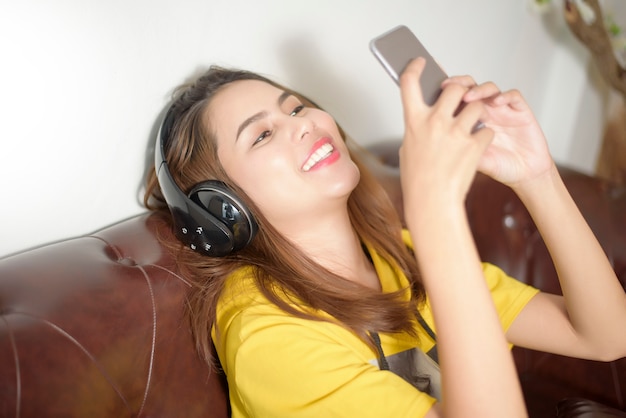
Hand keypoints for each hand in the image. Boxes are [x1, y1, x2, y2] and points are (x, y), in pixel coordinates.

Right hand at [398, 58, 493, 218]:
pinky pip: (486, 131)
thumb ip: (419, 128)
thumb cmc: (417, 180)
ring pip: (476, 106)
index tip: (420, 61)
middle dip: (461, 90)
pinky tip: (476, 148)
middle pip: (454, 88)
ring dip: (477, 113)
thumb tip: (426, 115)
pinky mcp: (475, 145)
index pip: (409, 82)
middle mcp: (435, 122)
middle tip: (462, 97)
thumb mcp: (409, 149)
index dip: (414, 67)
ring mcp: (456, 133)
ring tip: (472, 126)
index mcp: (414, 122)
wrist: (432, 203)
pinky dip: (484, 137)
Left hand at [443, 76, 554, 187]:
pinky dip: (505, 95)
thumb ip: (459, 150)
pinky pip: (513, 96)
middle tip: (449, 86)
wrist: (525, 175)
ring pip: (490, 89)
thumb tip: (436, 145)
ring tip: (469, 96)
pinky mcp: (521, 111)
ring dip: (479, 90)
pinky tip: (497, 102)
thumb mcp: (473, 161)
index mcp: (471, 121)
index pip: (456, 100)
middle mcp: (486, 112)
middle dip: (460, 84)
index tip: (434, 93)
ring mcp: (503, 110)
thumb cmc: (500, 168)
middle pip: (471, 87)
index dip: (446, 94)